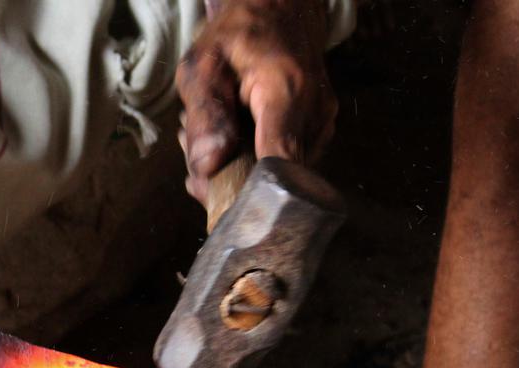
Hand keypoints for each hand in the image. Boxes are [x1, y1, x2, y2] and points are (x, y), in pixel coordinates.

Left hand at [178, 0, 337, 203]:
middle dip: (229, 175)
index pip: (278, 165)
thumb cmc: (240, 31)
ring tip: (216, 130)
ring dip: (239, 164)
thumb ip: (204, 117)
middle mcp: (315, 113)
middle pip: (272, 177)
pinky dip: (254, 156)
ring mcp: (323, 124)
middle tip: (195, 147)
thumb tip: (208, 168)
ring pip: (278, 173)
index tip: (214, 196)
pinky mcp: (321, 132)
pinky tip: (235, 132)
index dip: (246, 193)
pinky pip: (285, 161)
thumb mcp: (204, 64)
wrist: (283, 6)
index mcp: (286, 91)